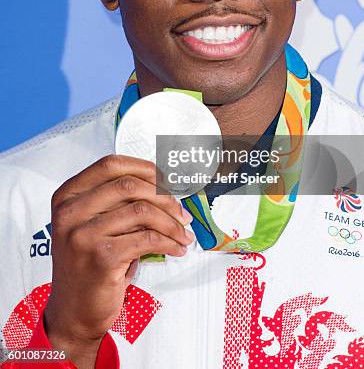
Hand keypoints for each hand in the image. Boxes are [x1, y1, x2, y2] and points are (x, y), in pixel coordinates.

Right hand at [44, 155, 193, 366]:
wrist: (73, 311)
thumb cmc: (88, 264)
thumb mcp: (91, 224)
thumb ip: (115, 201)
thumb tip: (163, 183)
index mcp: (67, 196)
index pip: (110, 165)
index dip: (143, 167)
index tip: (166, 178)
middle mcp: (70, 212)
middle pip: (129, 186)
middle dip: (164, 196)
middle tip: (181, 211)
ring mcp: (83, 234)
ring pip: (142, 211)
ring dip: (171, 222)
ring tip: (182, 232)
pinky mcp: (101, 257)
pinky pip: (147, 239)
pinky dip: (169, 241)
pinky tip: (176, 247)